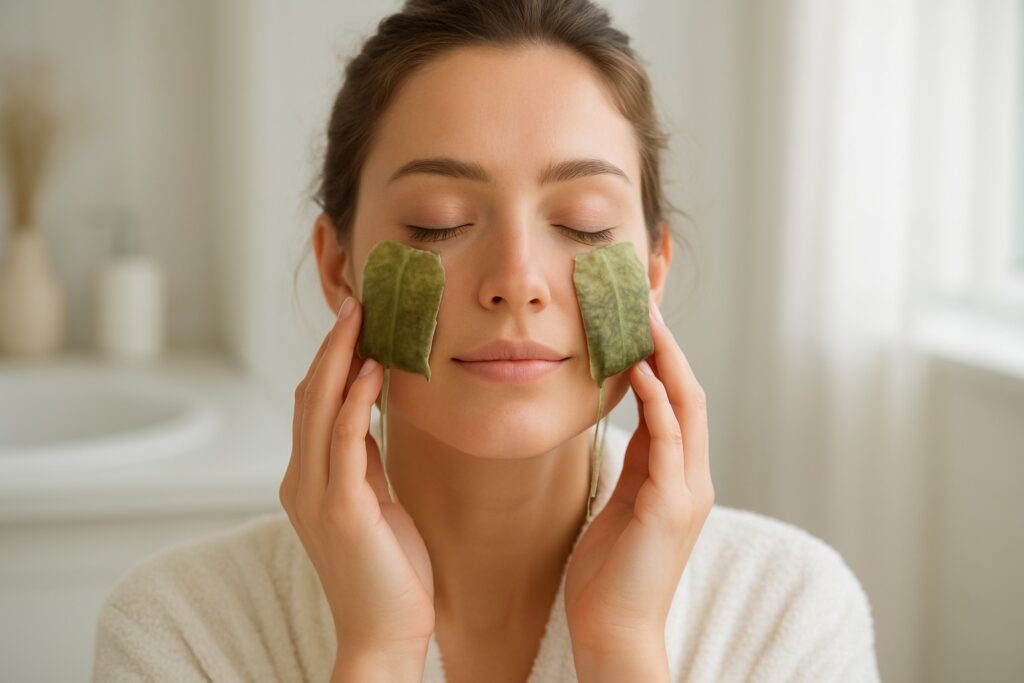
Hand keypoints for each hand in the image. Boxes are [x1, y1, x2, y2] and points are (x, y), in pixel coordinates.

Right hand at [280, 296, 435, 661]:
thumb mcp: (374, 500)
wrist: (386, 631)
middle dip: (332, 345)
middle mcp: (301, 480)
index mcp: (308, 479)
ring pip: (320, 408)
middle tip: (356, 300)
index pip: (313, 403)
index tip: (356, 319)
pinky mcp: (341, 509)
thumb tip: (368, 411)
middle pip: (310, 395)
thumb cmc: (387, 569)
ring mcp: (317, 494)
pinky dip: (355, 400)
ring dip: (340, 358)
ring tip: (361, 316)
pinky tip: (373, 368)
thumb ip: (363, 458)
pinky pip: (345, 441)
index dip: (331, 358)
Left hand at [565, 293, 713, 655]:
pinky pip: (668, 441)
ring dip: (666, 360)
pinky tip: (638, 371)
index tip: (642, 317)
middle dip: (669, 345)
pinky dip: (657, 402)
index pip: (679, 402)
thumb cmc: (610, 573)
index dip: (664, 358)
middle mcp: (693, 479)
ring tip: (644, 319)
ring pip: (688, 408)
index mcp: (680, 477)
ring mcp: (687, 493)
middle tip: (646, 300)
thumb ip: (637, 463)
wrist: (614, 631)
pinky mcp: (670, 508)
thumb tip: (633, 420)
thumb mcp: (624, 504)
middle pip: (691, 394)